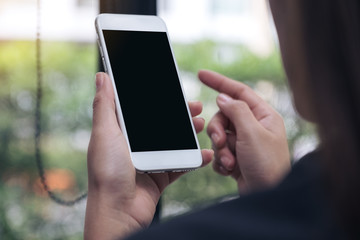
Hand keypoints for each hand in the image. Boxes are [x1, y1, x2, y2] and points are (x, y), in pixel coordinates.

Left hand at [84, 72, 212, 238]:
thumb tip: (101, 76)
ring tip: (202, 125)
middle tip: (196, 107)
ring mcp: (149, 161)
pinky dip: (195, 159)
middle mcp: (135, 145)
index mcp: (121, 132)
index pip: (142, 110)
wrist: (118, 212)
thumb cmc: (107, 173)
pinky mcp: (160, 176)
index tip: (173, 90)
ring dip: (189, 133)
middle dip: (180, 115)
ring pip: (174, 142)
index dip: (158, 99)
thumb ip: (105, 105)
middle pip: (162, 125)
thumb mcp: (104, 133)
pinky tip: (206, 154)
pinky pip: (181, 164)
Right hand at [198, 70, 289, 193]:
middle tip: (221, 142)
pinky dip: (221, 160)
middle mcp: (253, 127)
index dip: (219, 82)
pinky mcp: (236, 158)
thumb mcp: (252, 133)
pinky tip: (230, 169)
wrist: (267, 196)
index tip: (201, 74)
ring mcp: (244, 143)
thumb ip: (236, 110)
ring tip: (229, 161)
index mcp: (263, 116)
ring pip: (220, 135)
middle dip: (218, 130)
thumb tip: (222, 97)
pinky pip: (219, 151)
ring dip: (221, 149)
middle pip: (224, 116)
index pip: (239, 92)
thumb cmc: (268, 164)